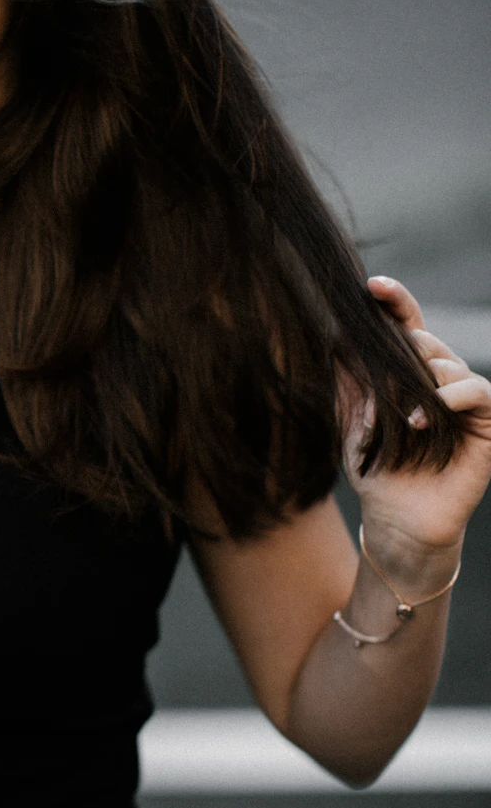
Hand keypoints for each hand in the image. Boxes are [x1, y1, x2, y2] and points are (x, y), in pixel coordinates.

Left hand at [347, 277, 490, 582]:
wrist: (397, 521)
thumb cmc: (376, 471)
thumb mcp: (352, 421)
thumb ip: (349, 381)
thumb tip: (332, 337)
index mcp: (410, 376)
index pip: (407, 328)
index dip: (396, 303)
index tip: (373, 286)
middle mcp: (441, 382)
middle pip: (428, 341)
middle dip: (406, 350)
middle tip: (387, 375)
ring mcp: (467, 401)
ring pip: (451, 362)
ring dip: (424, 380)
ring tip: (407, 417)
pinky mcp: (488, 424)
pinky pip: (477, 390)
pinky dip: (452, 395)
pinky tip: (428, 415)